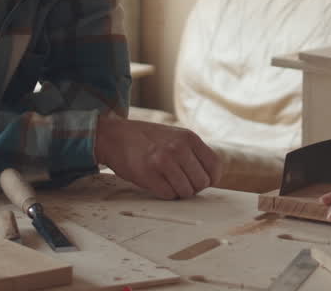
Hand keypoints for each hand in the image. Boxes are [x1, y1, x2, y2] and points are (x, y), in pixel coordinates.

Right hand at [94, 116, 221, 199]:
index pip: (215, 166)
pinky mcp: (149, 174)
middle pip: (202, 182)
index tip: (200, 181)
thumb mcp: (175, 136)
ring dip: (178, 192)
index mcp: (189, 138)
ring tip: (167, 181)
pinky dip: (165, 194)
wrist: (115, 136)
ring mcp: (163, 161)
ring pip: (186, 192)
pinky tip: (157, 183)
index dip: (210, 179)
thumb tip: (209, 178)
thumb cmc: (147, 139)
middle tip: (180, 182)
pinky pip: (169, 195)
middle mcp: (179, 148)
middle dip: (193, 187)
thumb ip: (193, 152)